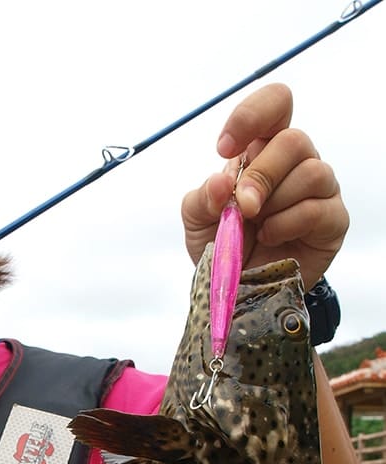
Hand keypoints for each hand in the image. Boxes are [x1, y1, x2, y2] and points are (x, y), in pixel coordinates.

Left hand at [181, 83, 348, 290]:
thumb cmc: (224, 246)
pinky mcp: (333, 220)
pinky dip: (286, 224)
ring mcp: (320, 190)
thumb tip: (220, 181)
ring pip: (311, 171)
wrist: (240, 290)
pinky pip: (316, 208)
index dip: (252, 115)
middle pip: (294, 139)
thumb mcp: (198, 221)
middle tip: (242, 206)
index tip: (224, 149)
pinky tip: (271, 237)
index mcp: (264, 149)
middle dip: (261, 175)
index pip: (276, 104)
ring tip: (257, 227)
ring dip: (275, 202)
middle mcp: (296, 162)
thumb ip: (202, 198)